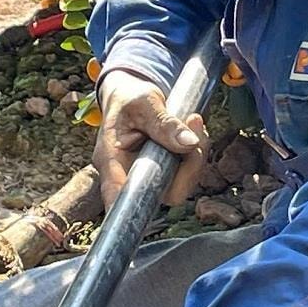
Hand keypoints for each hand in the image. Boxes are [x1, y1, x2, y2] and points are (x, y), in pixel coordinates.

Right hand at [93, 70, 206, 208]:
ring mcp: (148, 175)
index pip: (118, 194)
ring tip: (193, 120)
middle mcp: (128, 174)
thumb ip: (163, 122)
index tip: (148, 210)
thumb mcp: (143, 102)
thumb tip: (189, 143)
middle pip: (162, 193)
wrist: (132, 95)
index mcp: (111, 159)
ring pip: (180, 184)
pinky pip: (186, 172)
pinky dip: (196, 152)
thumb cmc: (129, 99)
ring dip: (196, 156)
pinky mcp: (165, 171)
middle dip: (188, 167)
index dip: (132, 209)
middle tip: (195, 125)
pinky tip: (193, 127)